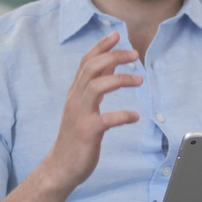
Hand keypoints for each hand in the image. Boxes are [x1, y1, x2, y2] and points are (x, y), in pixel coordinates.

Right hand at [44, 32, 141, 189]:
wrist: (61, 167)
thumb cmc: (76, 136)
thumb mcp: (85, 106)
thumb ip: (96, 85)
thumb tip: (111, 63)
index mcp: (76, 92)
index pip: (86, 61)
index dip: (101, 46)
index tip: (117, 34)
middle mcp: (75, 100)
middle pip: (91, 68)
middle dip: (113, 56)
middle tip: (135, 54)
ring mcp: (80, 115)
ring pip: (96, 87)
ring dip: (120, 79)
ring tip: (140, 80)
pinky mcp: (87, 132)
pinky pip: (106, 120)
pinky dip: (122, 116)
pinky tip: (134, 117)